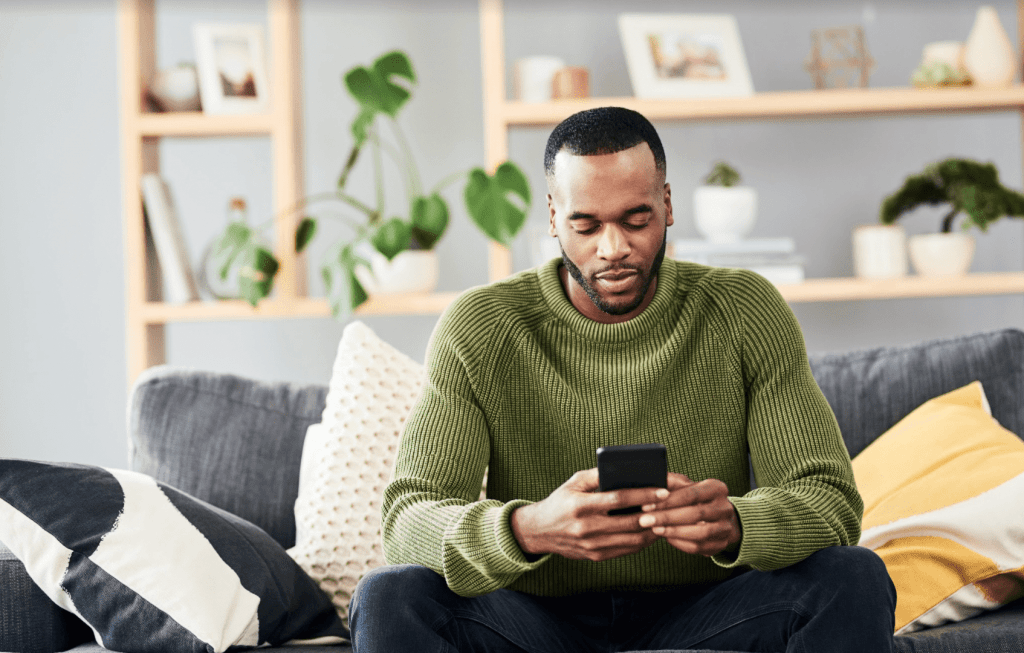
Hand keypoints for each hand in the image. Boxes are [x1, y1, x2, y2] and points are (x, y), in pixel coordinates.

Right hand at [511, 468, 668, 561]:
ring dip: (652, 530)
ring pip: (632, 540)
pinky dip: (641, 541)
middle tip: (671, 506)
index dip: (643, 495)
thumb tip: (627, 470)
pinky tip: (650, 531)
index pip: (619, 499)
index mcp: (580, 506)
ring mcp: (592, 545)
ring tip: (665, 519)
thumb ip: (598, 475)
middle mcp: (586, 528)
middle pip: (630, 522)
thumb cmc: (560, 502)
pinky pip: (626, 550)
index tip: (662, 491)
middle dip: (654, 514)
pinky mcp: (596, 557)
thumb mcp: (574, 482)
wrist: (539, 531)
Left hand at [637, 473, 740, 556]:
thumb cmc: (694, 498)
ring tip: (655, 529)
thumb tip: (655, 478)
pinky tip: (667, 538)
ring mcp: (726, 527)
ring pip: (700, 533)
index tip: (646, 505)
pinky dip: (681, 543)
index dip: (667, 501)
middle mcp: (725, 508)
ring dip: (674, 532)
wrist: (716, 516)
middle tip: (644, 520)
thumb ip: (672, 483)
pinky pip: (700, 547)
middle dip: (667, 517)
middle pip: (696, 514)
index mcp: (717, 488)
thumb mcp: (686, 486)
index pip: (691, 494)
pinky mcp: (721, 544)